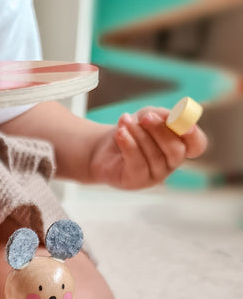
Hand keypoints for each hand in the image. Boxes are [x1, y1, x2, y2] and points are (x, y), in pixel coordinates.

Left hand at [88, 107, 207, 188]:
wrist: (102, 148)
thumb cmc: (132, 131)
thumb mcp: (149, 116)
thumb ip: (163, 116)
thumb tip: (173, 118)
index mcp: (180, 147)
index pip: (197, 146)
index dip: (193, 134)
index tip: (181, 118)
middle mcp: (170, 164)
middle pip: (176, 150)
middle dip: (160, 130)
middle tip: (145, 117)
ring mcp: (154, 176)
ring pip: (154, 155)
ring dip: (138, 134)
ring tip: (125, 121)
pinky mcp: (136, 182)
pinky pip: (137, 163)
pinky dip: (129, 144)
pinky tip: (120, 133)